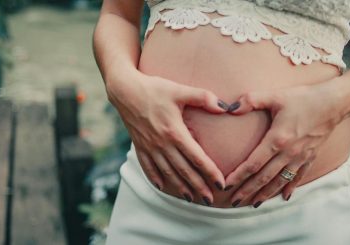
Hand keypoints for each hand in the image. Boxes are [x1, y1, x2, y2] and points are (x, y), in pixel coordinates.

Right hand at [106, 70, 227, 203]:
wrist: (125, 90)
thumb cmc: (154, 88)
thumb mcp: (179, 90)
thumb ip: (203, 97)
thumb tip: (224, 107)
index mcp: (174, 132)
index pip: (196, 157)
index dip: (210, 172)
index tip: (220, 184)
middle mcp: (162, 143)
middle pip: (183, 170)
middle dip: (198, 186)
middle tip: (210, 200)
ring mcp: (149, 146)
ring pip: (167, 172)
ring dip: (180, 187)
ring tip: (191, 199)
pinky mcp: (139, 145)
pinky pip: (148, 166)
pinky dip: (155, 178)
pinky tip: (162, 187)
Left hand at [224, 82, 344, 207]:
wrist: (335, 102)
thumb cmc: (303, 98)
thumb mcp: (275, 96)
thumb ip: (251, 100)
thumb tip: (229, 108)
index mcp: (277, 139)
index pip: (253, 163)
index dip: (238, 176)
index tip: (226, 185)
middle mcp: (289, 153)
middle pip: (264, 177)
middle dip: (247, 190)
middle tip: (233, 202)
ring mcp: (301, 157)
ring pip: (280, 181)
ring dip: (266, 193)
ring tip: (253, 203)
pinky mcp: (310, 157)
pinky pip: (298, 177)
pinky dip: (289, 187)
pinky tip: (284, 196)